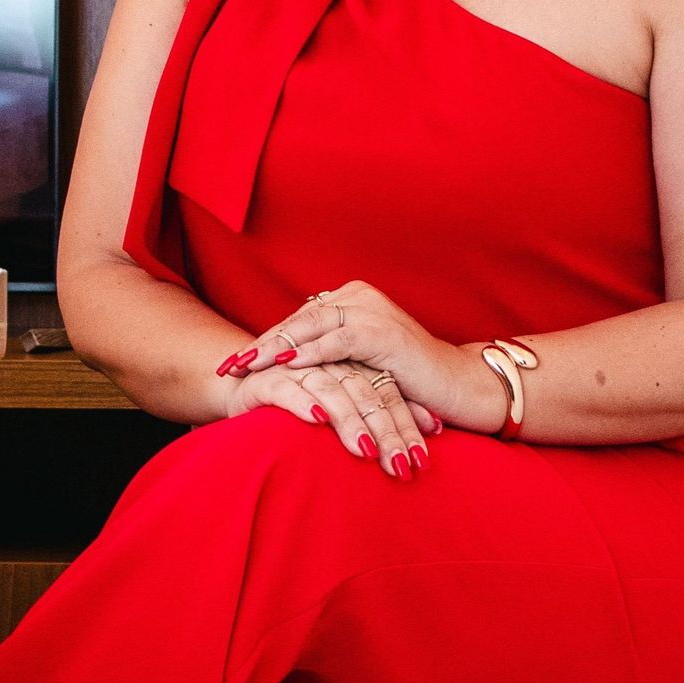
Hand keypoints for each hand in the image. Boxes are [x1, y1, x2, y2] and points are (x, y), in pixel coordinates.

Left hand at [226, 281, 463, 421]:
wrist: (455, 385)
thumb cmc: (407, 381)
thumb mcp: (360, 364)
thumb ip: (330, 355)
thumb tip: (287, 370)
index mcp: (351, 299)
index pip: (298, 320)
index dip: (265, 342)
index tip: (232, 365)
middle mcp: (359, 297)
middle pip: (299, 320)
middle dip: (261, 345)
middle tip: (228, 367)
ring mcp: (372, 311)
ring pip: (313, 326)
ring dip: (277, 347)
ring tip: (246, 366)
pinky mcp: (384, 332)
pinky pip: (341, 339)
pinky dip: (313, 351)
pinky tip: (287, 365)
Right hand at [226, 358, 439, 480]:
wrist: (244, 386)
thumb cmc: (302, 399)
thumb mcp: (348, 405)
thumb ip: (384, 410)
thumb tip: (435, 427)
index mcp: (352, 363)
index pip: (386, 392)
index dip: (405, 424)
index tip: (422, 458)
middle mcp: (329, 361)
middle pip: (365, 393)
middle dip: (385, 432)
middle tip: (401, 465)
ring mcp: (298, 367)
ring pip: (331, 391)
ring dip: (350, 421)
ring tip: (367, 450)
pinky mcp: (267, 377)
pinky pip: (288, 388)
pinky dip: (304, 402)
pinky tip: (319, 419)